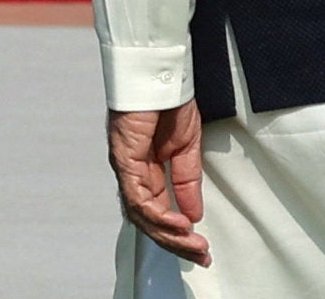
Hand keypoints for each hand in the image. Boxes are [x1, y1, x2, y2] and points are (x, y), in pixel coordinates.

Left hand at [109, 101, 210, 266]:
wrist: (160, 71)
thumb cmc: (169, 100)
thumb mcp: (186, 147)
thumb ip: (187, 181)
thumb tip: (193, 214)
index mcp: (146, 168)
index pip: (157, 210)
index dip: (178, 233)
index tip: (200, 247)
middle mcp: (132, 171)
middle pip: (147, 219)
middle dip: (175, 241)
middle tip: (199, 254)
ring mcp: (125, 165)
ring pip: (141, 213)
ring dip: (168, 233)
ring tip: (191, 242)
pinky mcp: (123, 158)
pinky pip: (137, 196)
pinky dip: (158, 214)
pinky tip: (178, 223)